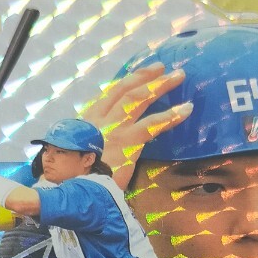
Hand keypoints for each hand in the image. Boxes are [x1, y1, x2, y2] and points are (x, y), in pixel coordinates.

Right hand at [81, 63, 191, 189]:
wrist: (71, 189)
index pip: (110, 94)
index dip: (128, 80)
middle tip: (163, 68)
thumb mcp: (75, 154)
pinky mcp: (126, 142)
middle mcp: (99, 119)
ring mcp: (113, 129)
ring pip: (138, 99)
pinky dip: (170, 116)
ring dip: (160, 86)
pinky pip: (152, 125)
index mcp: (87, 121)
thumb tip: (99, 145)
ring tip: (179, 77)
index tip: (142, 72)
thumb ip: (89, 144)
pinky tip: (186, 109)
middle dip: (145, 76)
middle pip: (125, 90)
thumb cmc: (72, 178)